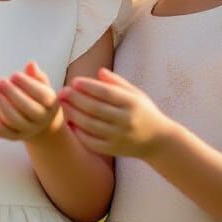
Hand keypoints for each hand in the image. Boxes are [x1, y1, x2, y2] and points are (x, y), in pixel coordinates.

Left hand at [0, 62, 62, 145]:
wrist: (40, 123)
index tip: (13, 75)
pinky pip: (3, 133)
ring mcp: (28, 130)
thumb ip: (37, 75)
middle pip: (26, 108)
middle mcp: (41, 119)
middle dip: (11, 94)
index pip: (40, 94)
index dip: (26, 84)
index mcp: (51, 104)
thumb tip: (31, 64)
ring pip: (13, 121)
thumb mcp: (42, 85)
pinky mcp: (16, 137)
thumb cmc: (39, 97)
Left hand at [59, 67, 174, 159]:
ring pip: (90, 125)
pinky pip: (92, 141)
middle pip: (95, 108)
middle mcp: (126, 120)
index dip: (88, 86)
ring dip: (73, 114)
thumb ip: (118, 82)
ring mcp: (120, 136)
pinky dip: (79, 133)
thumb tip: (99, 71)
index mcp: (132, 103)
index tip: (74, 81)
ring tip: (63, 106)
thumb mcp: (136, 94)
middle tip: (62, 92)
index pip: (106, 92)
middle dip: (76, 99)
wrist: (159, 141)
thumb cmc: (144, 112)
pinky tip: (71, 124)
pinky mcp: (114, 149)